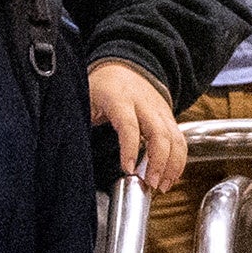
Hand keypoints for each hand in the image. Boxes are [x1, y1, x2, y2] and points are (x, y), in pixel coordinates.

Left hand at [87, 59, 184, 192]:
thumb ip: (83, 121)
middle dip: (159, 162)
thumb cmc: (103, 86)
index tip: (128, 170)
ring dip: (172, 165)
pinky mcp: (169, 118)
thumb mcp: (87, 100)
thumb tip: (72, 149)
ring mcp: (160, 111)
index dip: (130, 149)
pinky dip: (178, 161)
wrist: (124, 67)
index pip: (129, 125)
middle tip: (150, 184)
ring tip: (162, 186)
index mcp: (120, 98)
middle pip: (160, 133)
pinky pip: (180, 140)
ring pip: (175, 138)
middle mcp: (145, 104)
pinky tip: (170, 176)